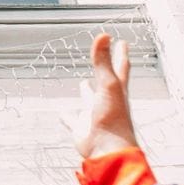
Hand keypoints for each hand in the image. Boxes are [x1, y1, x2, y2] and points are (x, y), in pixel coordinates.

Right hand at [75, 33, 138, 158]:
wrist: (107, 149)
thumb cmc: (113, 118)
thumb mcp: (107, 85)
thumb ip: (102, 61)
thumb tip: (104, 35)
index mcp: (117, 90)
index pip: (121, 67)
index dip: (121, 54)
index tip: (121, 42)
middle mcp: (107, 101)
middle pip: (106, 82)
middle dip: (105, 70)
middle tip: (103, 60)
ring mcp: (94, 114)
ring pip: (89, 100)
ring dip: (86, 92)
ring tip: (82, 83)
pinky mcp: (81, 127)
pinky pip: (71, 119)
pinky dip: (66, 115)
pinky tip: (62, 112)